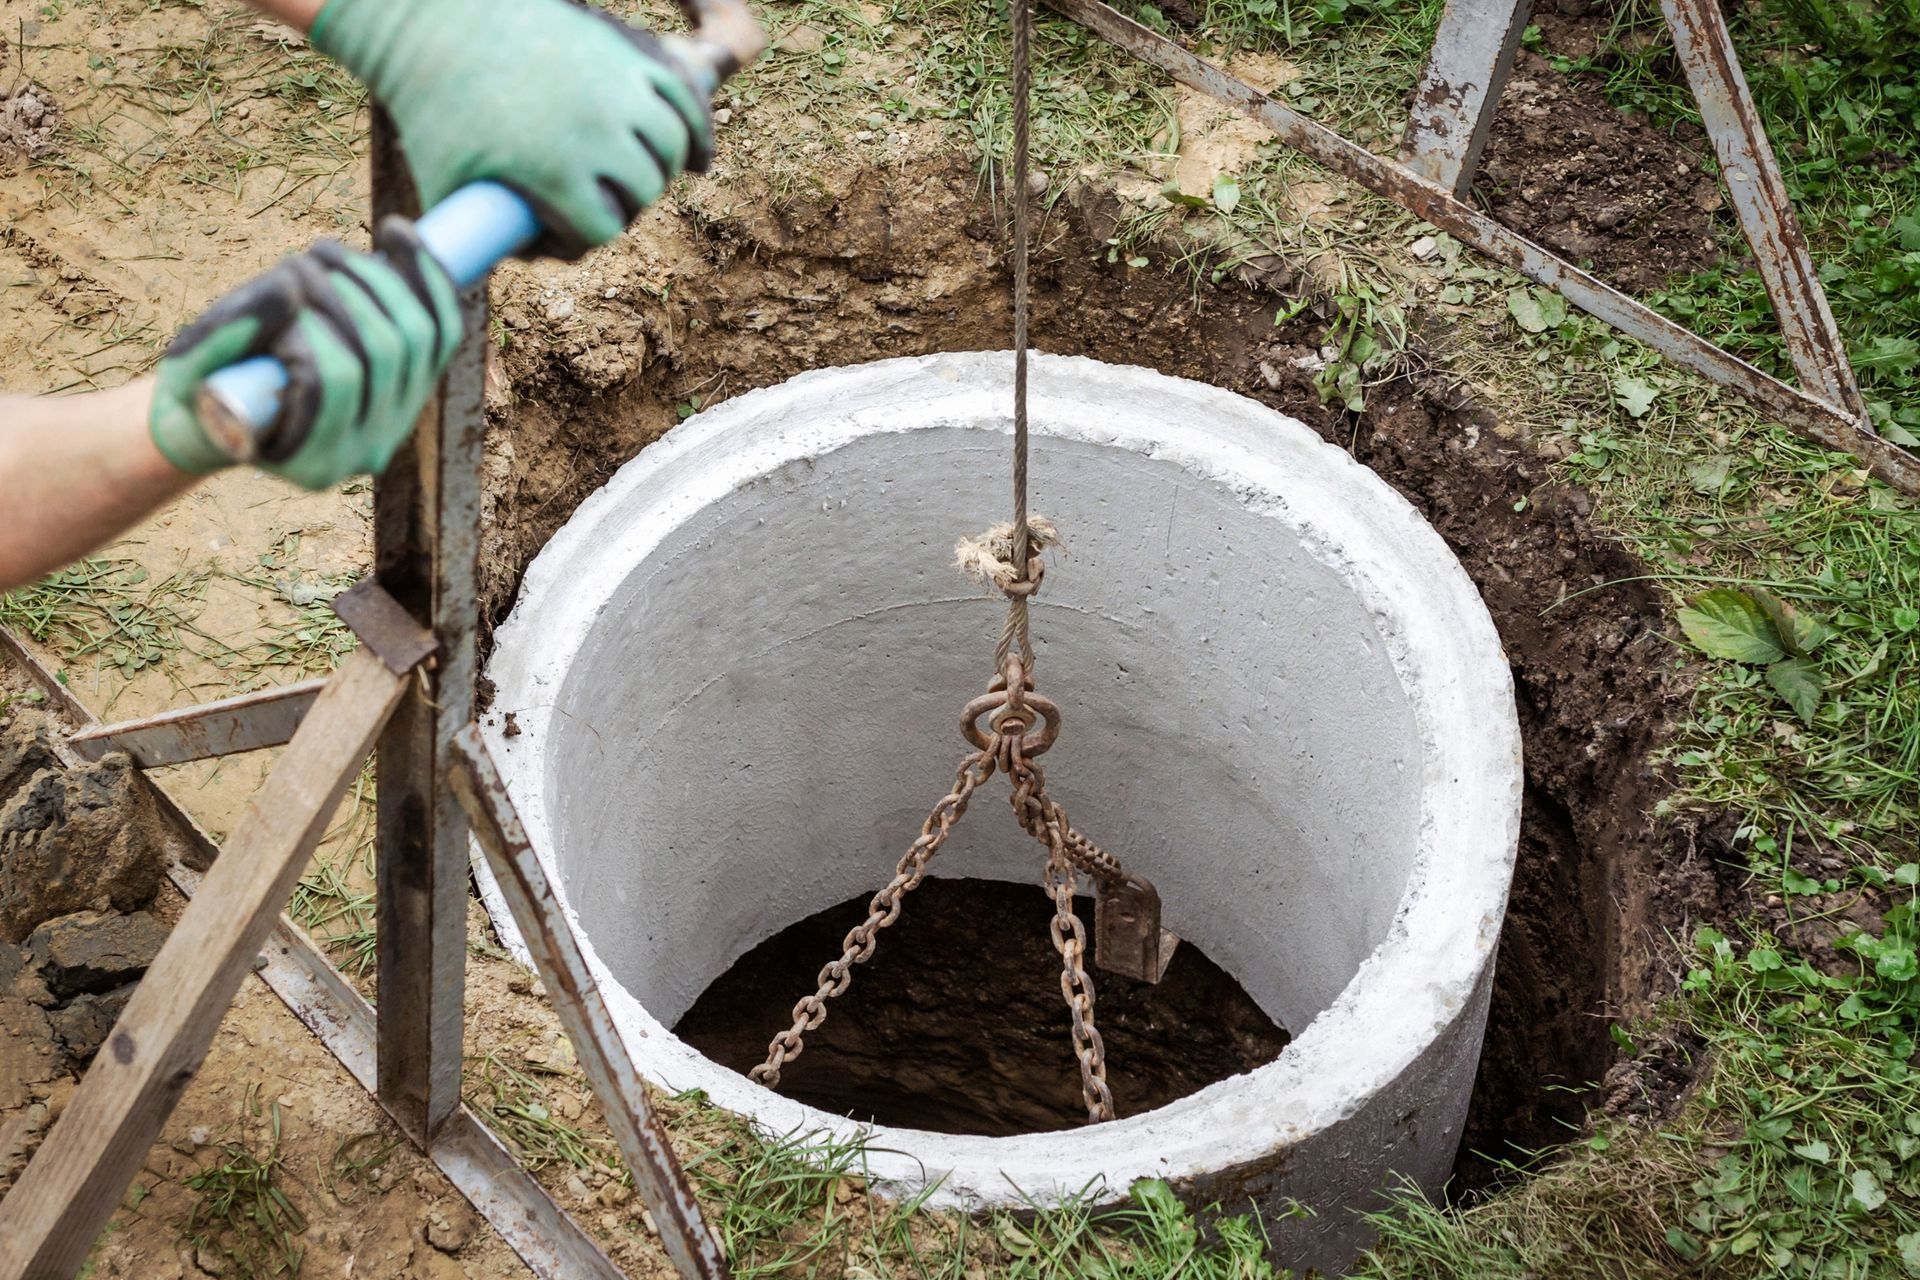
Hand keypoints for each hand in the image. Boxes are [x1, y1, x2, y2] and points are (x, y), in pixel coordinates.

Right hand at [149, 217, 461, 490]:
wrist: (227, 406)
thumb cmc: (197, 390)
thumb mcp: (186, 367)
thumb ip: (225, 336)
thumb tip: (287, 289)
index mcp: (312, 462)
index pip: (335, 380)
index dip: (312, 321)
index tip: (279, 284)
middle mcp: (367, 450)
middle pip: (384, 351)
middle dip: (341, 290)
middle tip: (297, 262)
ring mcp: (400, 420)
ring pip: (419, 335)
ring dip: (375, 276)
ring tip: (325, 253)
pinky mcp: (416, 387)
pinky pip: (442, 329)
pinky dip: (426, 277)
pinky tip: (396, 231)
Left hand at [311, 0, 713, 260]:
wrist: (438, 20)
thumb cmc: (430, 104)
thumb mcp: (441, 179)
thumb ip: (463, 236)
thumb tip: (485, 280)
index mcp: (556, 169)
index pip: (602, 229)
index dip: (585, 238)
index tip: (567, 233)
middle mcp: (598, 130)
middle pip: (642, 190)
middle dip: (624, 203)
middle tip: (597, 200)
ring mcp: (617, 87)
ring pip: (670, 146)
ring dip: (659, 167)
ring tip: (636, 173)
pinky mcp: (624, 53)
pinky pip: (681, 100)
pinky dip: (694, 129)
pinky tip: (694, 155)